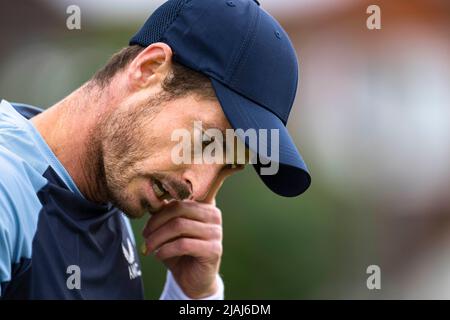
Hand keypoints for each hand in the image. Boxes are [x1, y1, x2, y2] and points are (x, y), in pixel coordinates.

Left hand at [141, 167, 238, 297]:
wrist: (194, 279)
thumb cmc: (181, 251)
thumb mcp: (172, 230)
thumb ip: (166, 213)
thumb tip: (151, 200)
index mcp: (206, 205)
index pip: (181, 198)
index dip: (161, 207)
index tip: (147, 220)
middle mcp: (214, 216)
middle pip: (179, 209)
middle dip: (156, 222)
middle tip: (145, 235)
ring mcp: (216, 232)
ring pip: (179, 226)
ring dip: (158, 237)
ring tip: (148, 247)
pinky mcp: (214, 249)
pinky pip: (183, 244)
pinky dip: (166, 249)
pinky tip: (159, 255)